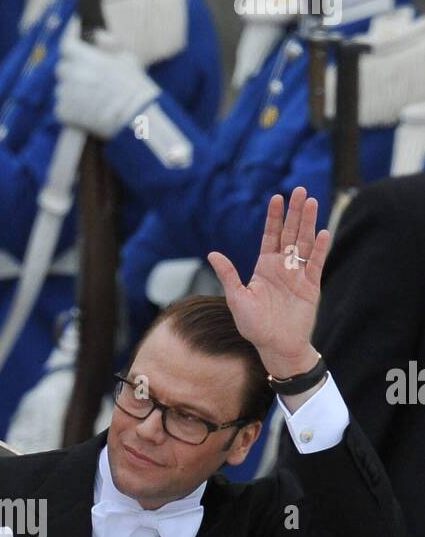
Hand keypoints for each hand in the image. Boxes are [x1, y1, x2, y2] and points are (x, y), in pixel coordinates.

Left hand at [54, 31, 158, 139]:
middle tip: (87, 74)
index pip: (66, 44)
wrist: (134, 118)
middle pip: (62, 68)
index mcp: (86, 58)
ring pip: (61, 89)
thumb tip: (96, 35)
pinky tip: (83, 110)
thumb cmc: (134, 87)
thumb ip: (110, 44)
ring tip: (87, 96)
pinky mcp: (65, 113)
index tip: (74, 32)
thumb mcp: (127, 58)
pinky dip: (69, 109)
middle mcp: (73, 75)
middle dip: (72, 69)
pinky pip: (60, 107)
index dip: (69, 36)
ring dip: (70, 90)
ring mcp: (67, 95)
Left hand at [207, 188, 330, 379]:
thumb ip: (229, 275)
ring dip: (309, 223)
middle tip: (301, 190)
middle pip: (291, 233)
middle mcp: (282, 267)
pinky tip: (322, 232)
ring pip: (305, 243)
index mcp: (264, 267)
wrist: (275, 346)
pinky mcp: (310, 286)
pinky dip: (320, 249)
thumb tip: (213, 253)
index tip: (277, 198)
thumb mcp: (237, 298)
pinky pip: (316, 264)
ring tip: (313, 202)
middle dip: (295, 212)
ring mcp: (298, 275)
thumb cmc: (253, 326)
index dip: (274, 217)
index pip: (270, 235)